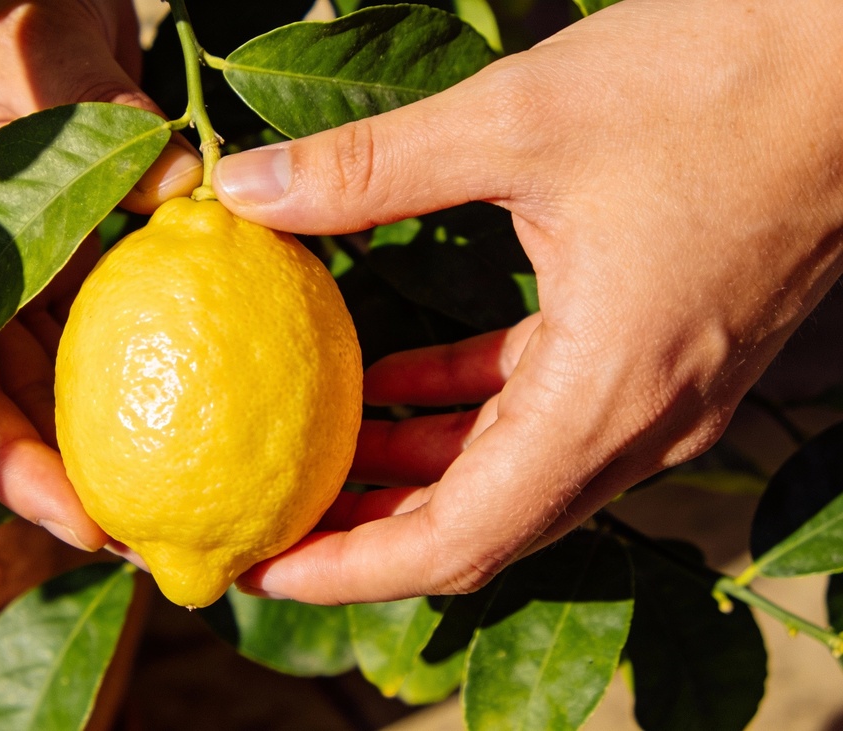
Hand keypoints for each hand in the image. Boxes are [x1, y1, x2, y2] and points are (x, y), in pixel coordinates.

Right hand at [0, 0, 200, 550]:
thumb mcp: (39, 52)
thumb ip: (99, 120)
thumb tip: (195, 189)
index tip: (78, 517)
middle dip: (64, 477)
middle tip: (150, 535)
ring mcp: (7, 264)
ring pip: (49, 376)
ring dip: (107, 434)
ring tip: (181, 493)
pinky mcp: (59, 250)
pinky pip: (98, 322)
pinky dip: (143, 360)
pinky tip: (204, 398)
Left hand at [215, 0, 842, 602]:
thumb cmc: (718, 78)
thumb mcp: (515, 119)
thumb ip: (366, 167)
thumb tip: (244, 189)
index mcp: (609, 396)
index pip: (461, 541)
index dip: (352, 569)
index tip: (265, 562)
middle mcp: (643, 421)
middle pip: (482, 524)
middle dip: (368, 534)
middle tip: (271, 515)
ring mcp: (663, 391)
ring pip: (512, 471)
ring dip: (413, 473)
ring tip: (316, 458)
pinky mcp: (664, 346)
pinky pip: (544, 409)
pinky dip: (463, 407)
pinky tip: (396, 379)